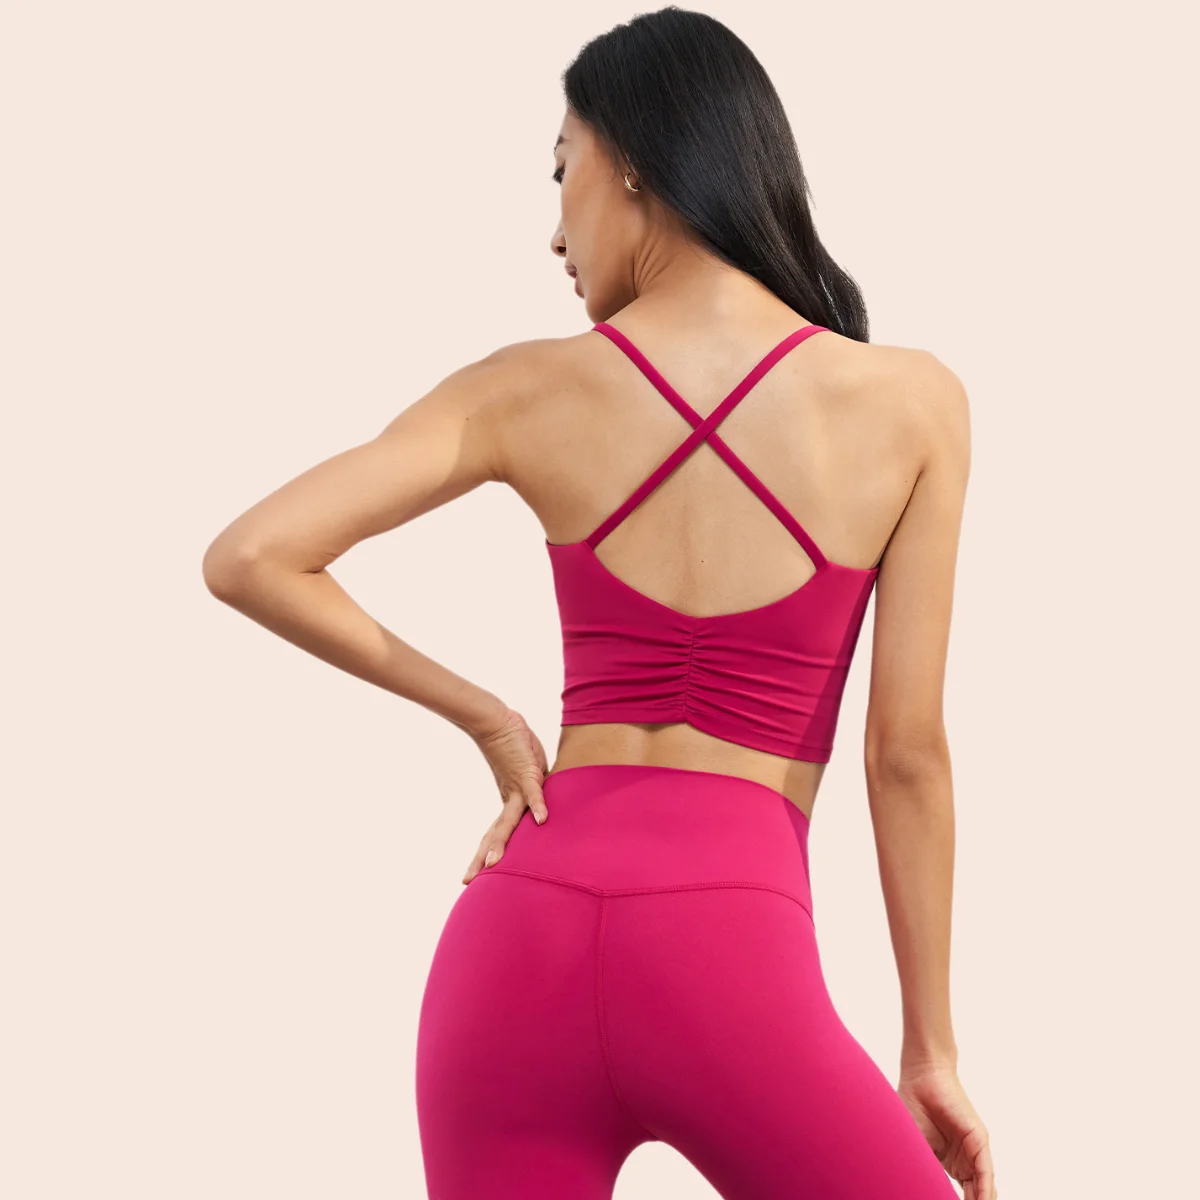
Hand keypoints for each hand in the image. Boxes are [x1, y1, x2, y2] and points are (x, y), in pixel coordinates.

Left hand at [461, 705, 549, 884]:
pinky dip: (538, 806)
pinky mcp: (528, 773)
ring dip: (501, 842)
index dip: (486, 853)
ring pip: (508, 820)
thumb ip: (534, 791)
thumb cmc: (513, 746)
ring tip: (495, 863)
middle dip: (483, 857)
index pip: (497, 833)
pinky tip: (542, 821)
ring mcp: (517, 787)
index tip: (473, 875)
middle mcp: (509, 799)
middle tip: (469, 880)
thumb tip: (543, 805)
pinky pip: (534, 793)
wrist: (496, 720)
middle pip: (496, 834)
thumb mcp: (527, 774)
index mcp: (508, 802)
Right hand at [897, 1064, 996, 1198]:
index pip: (957, 1195)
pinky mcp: (978, 1140)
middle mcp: (964, 1161)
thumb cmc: (911, 1106)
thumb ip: (922, 1170)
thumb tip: (916, 1188)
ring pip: (982, 1188)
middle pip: (973, 1195)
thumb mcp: (915, 1147)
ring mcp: (973, 1151)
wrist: (921, 1076)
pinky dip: (984, 1191)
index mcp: (950, 1164)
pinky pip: (984, 1172)